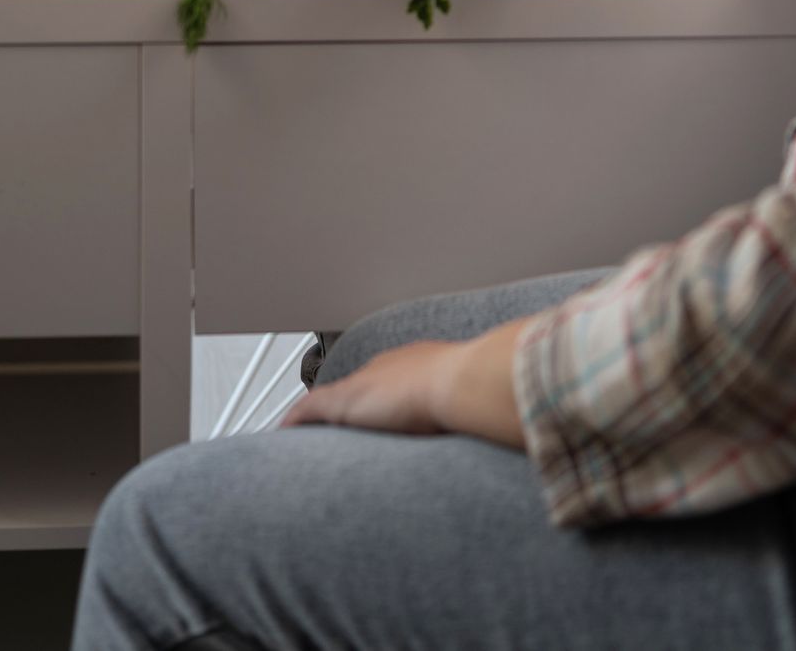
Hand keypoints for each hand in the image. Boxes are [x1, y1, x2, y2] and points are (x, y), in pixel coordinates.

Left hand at [280, 320, 526, 447]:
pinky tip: (285, 435)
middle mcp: (390, 365)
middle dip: (351, 401)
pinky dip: (296, 423)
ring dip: (320, 415)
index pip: (393, 376)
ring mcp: (367, 382)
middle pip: (360, 384)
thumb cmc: (481, 385)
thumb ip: (489, 397)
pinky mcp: (347, 402)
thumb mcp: (483, 390)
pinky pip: (309, 412)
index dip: (385, 392)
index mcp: (420, 360)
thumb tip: (511, 405)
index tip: (383, 406)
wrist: (466, 379)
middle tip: (346, 422)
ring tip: (309, 432)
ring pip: (331, 398)